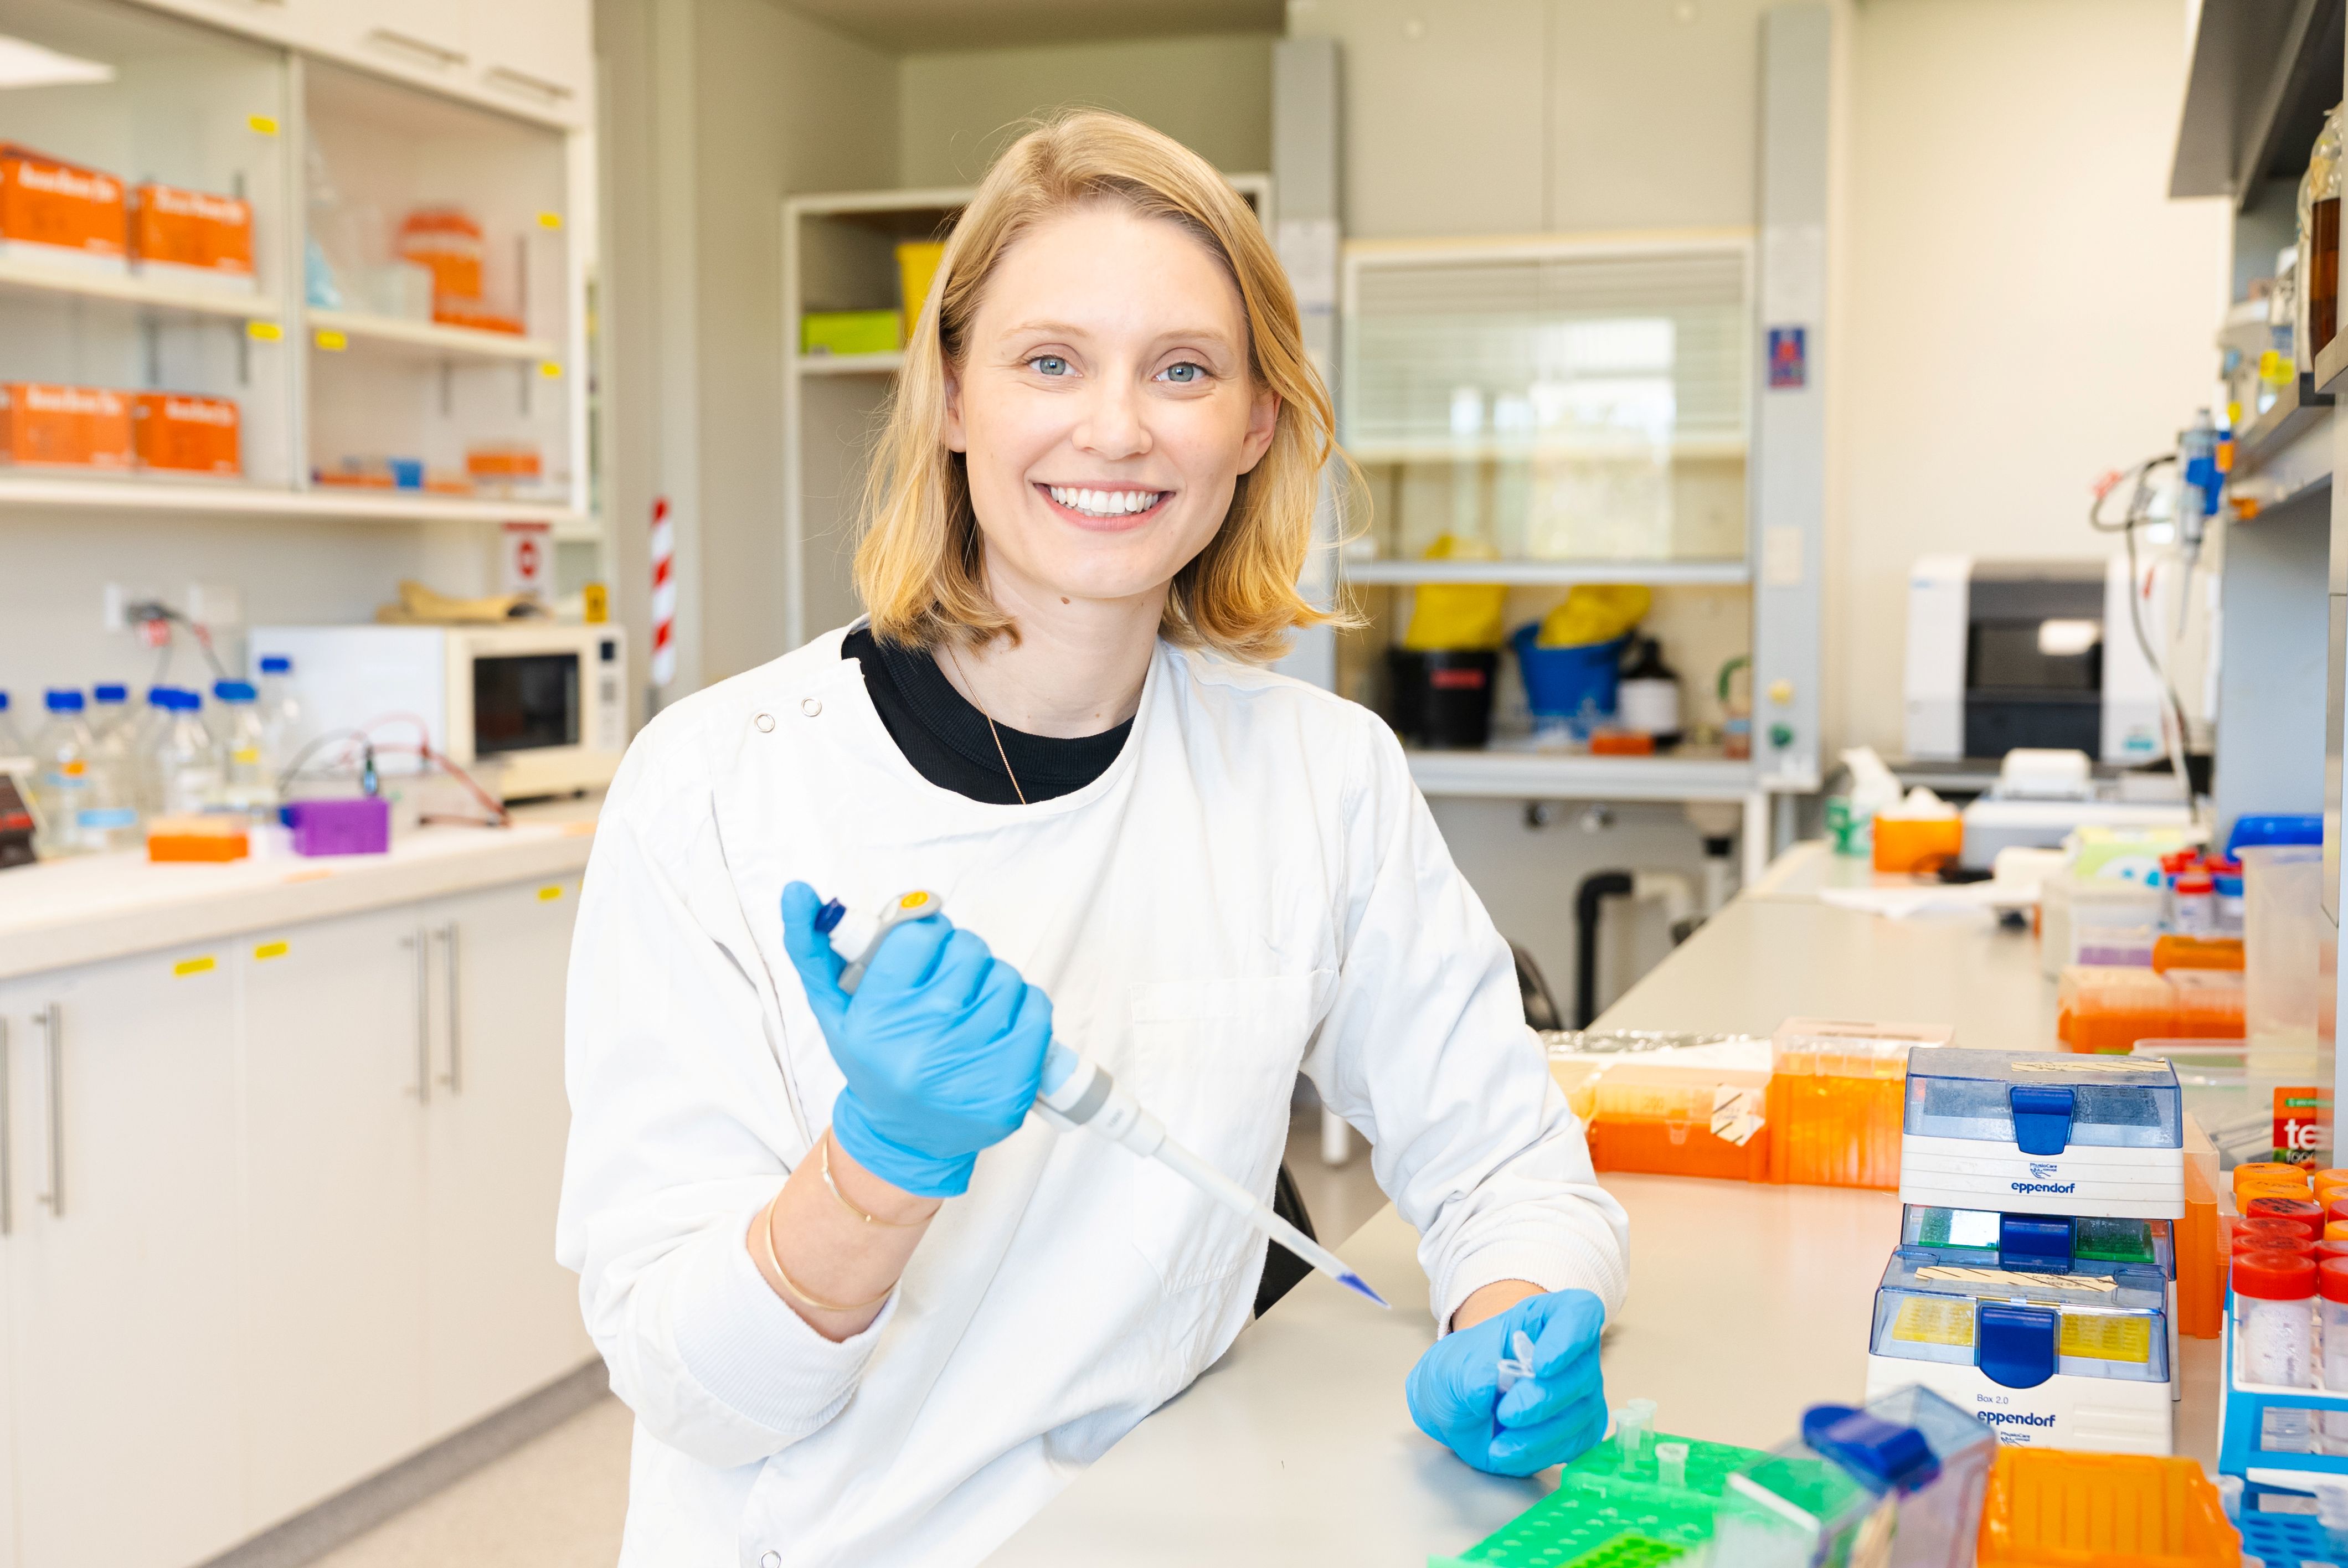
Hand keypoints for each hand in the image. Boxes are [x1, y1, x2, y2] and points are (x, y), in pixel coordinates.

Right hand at [781, 882, 1051, 1198]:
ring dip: (990, 982)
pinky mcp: (1012, 1085)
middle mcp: (922, 1045)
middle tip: (945, 982)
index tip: (921, 953)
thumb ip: (810, 945)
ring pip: (1005, 976)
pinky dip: (1022, 1007)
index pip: (920, 935)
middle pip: (968, 950)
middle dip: (959, 957)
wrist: (906, 1136)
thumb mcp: (833, 1007)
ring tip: (967, 1009)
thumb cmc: (871, 1059)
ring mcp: (971, 1067)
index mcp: (874, 1022)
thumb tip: (797, 890)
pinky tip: (996, 1026)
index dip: (925, 935)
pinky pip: (1037, 1008)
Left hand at [1406, 1288, 1606, 1476]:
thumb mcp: (1450, 1363)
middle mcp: (1573, 1352)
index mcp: (1544, 1318)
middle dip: (1542, 1398)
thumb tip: (1485, 1392)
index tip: (1541, 1365)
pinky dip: (1539, 1453)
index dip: (1568, 1337)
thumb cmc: (1461, 1370)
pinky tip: (1508, 1452)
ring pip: (1581, 1414)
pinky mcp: (1579, 1429)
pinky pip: (1573, 1445)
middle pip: (1582, 1372)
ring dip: (1538, 1434)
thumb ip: (1469, 1372)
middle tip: (1505, 1413)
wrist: (1458, 1405)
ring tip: (1497, 1443)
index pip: (1579, 1312)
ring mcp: (1580, 1392)